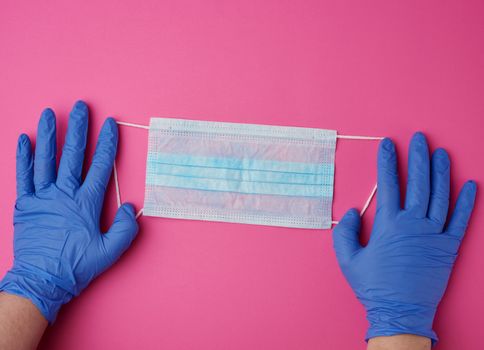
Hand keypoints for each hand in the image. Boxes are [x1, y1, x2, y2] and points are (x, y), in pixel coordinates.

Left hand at [0, 101, 137, 321]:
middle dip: (79, 128)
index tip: (109, 125)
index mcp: (86, 202)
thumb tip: (130, 207)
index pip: (100, 166)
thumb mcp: (110, 252)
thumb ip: (126, 229)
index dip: (106, 143)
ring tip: (50, 113)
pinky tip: (23, 139)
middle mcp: (64, 193)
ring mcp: (42, 197)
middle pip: (73, 154)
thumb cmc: (76, 266)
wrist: (42, 280)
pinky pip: (23, 176)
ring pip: (46, 159)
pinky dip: (23, 157)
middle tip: (81, 107)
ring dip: (49, 135)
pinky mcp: (24, 204)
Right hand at [332, 132, 476, 342]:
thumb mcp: (348, 259)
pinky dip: (467, 202)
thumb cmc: (373, 285)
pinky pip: (461, 220)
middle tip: (420, 138)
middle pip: (418, 183)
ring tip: (441, 153)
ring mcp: (435, 234)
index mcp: (389, 224)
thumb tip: (353, 211)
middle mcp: (414, 224)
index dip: (388, 161)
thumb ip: (346, 232)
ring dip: (441, 172)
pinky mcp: (449, 247)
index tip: (388, 144)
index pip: (389, 184)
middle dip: (418, 157)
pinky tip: (471, 185)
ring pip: (441, 196)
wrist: (400, 311)